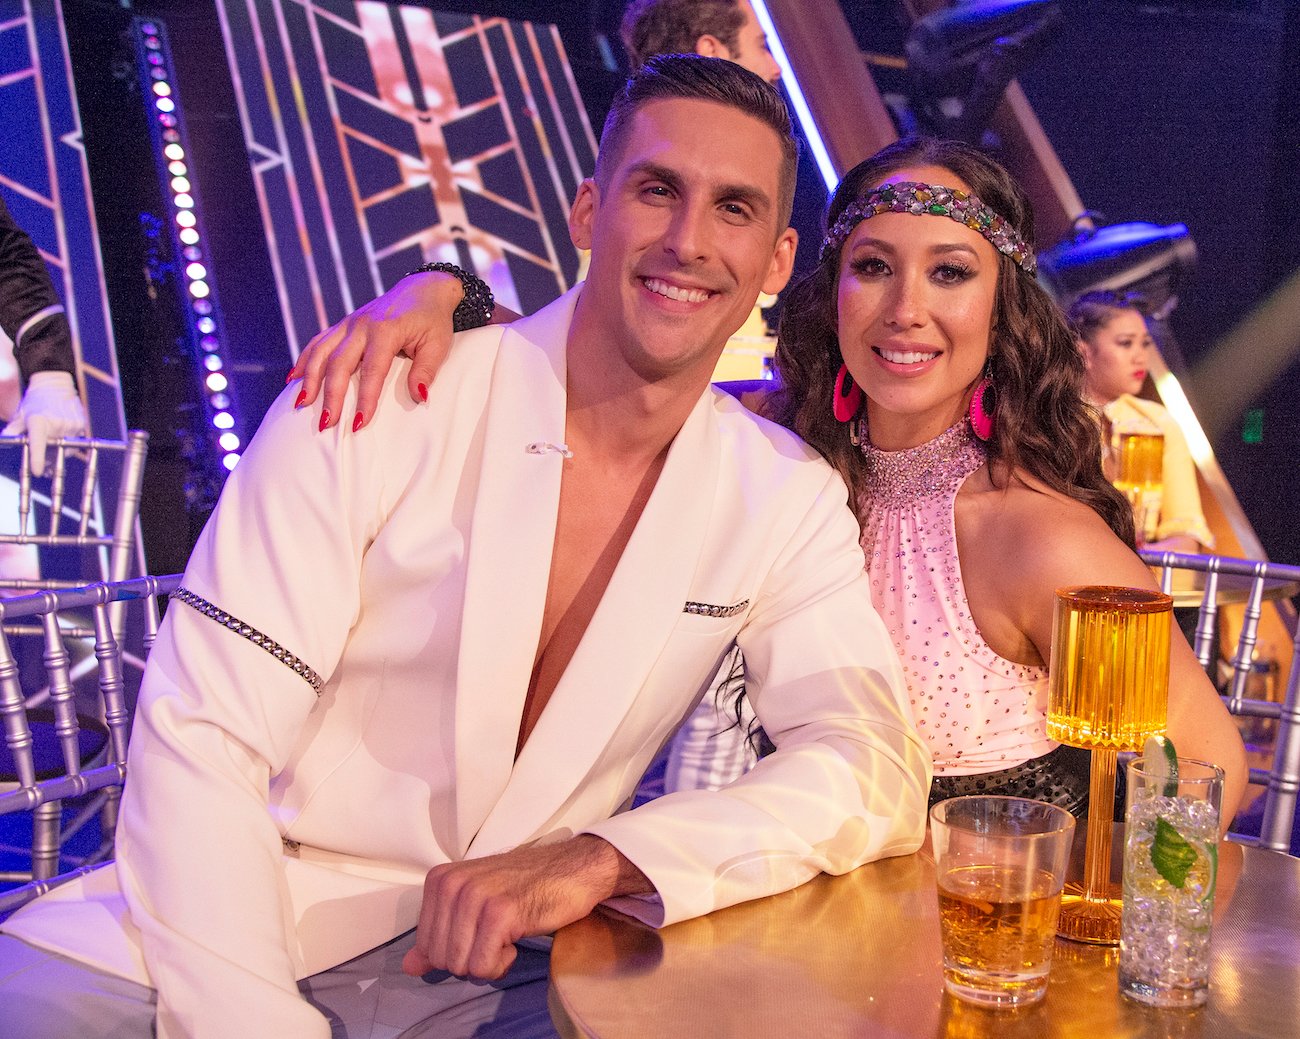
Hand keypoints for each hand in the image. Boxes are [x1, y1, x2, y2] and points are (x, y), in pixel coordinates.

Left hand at [2, 371, 87, 475]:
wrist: (54, 385)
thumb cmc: (34, 402)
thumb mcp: (20, 416)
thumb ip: (12, 432)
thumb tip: (3, 442)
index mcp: (38, 421)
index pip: (38, 443)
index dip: (37, 459)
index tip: (37, 471)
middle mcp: (56, 423)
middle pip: (52, 450)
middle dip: (47, 458)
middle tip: (42, 460)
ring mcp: (70, 424)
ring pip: (65, 448)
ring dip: (58, 451)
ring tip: (52, 444)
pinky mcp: (81, 424)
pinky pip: (74, 441)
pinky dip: (67, 442)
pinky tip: (60, 434)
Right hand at [288, 271, 466, 431]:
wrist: (423, 288)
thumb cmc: (433, 320)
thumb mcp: (438, 345)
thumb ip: (426, 371)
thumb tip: (418, 397)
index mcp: (386, 330)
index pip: (372, 371)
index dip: (365, 399)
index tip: (358, 424)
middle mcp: (362, 325)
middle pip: (339, 364)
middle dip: (330, 395)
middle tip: (325, 424)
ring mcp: (349, 323)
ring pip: (321, 351)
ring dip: (309, 379)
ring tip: (300, 404)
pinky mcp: (344, 324)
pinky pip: (319, 342)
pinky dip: (305, 359)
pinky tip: (295, 378)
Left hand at [403, 835, 649, 980]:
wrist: (572, 868)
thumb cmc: (524, 886)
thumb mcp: (474, 905)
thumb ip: (440, 934)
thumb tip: (410, 966)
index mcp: (440, 880)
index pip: (426, 946)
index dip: (456, 951)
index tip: (481, 932)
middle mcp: (451, 884)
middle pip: (442, 959)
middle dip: (471, 959)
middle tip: (497, 936)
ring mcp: (475, 897)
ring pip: (461, 965)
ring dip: (489, 962)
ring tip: (507, 936)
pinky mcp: (500, 913)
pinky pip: (485, 965)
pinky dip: (502, 963)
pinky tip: (517, 939)